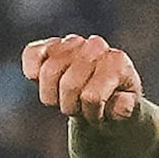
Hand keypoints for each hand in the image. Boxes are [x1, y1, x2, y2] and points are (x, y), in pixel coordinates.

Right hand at [23, 34, 143, 122]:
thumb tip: (120, 103)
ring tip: (64, 100)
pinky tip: (38, 81)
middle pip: (69, 86)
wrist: (105, 90)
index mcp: (118, 61)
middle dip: (71, 107)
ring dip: (52, 97)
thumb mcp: (126, 111)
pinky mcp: (50, 44)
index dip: (91, 113)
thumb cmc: (116, 102)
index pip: (91, 96)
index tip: (99, 115)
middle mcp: (96, 46)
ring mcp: (73, 42)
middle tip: (79, 109)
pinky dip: (32, 71)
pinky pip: (32, 54)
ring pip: (48, 73)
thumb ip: (124, 109)